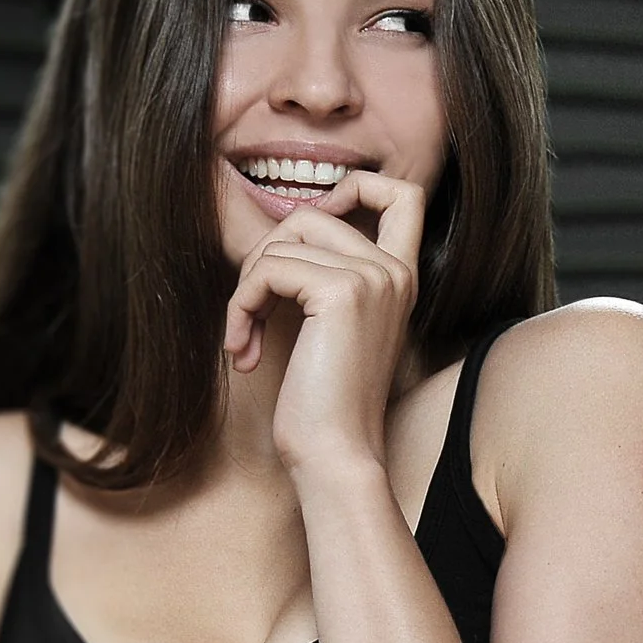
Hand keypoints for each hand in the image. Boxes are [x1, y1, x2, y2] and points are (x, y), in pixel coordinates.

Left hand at [221, 170, 425, 473]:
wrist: (336, 455)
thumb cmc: (324, 406)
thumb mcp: (331, 329)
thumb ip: (323, 276)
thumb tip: (280, 231)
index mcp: (400, 277)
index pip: (401, 193)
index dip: (352, 188)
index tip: (309, 234)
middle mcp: (393, 270)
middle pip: (312, 215)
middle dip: (264, 259)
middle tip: (250, 314)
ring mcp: (372, 277)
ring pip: (282, 241)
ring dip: (246, 290)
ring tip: (246, 339)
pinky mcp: (341, 291)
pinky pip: (267, 270)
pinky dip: (242, 307)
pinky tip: (246, 350)